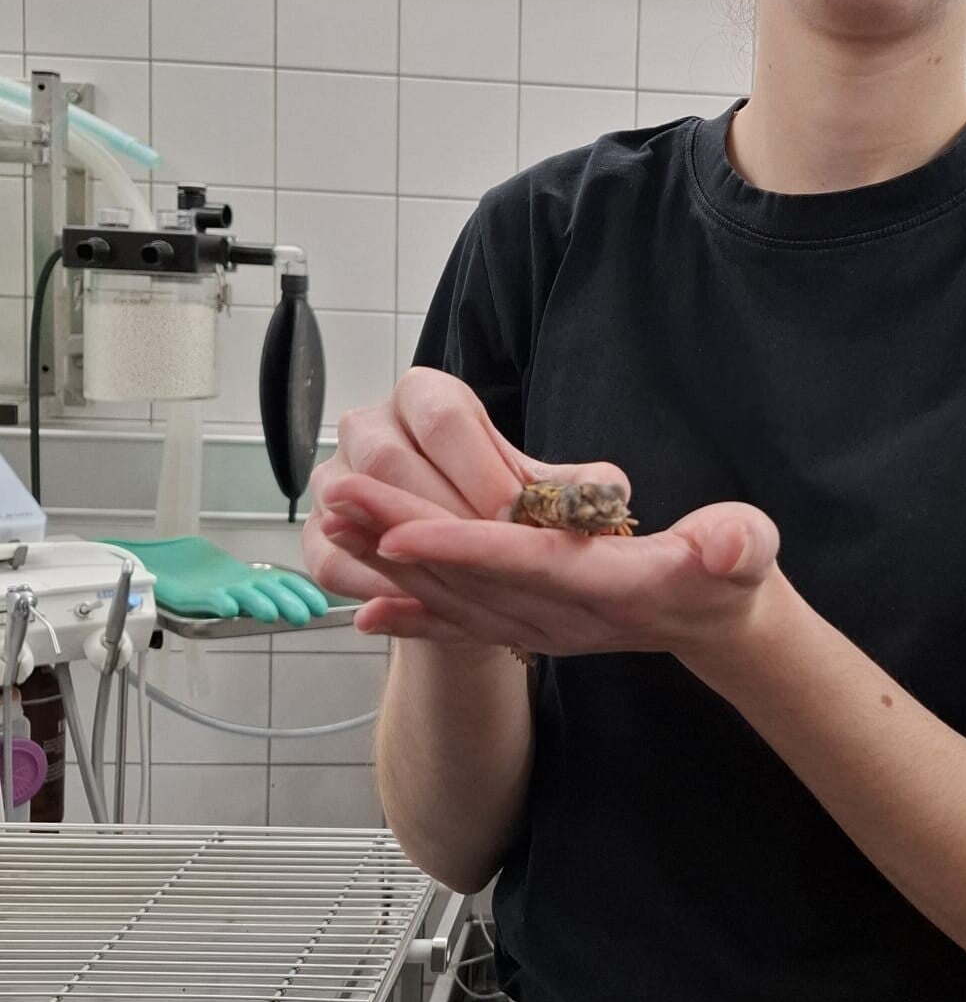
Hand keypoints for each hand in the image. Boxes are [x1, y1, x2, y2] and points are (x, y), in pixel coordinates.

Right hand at [303, 367, 625, 643]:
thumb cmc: (493, 502)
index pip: (441, 415)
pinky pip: (331, 558)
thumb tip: (613, 493)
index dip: (478, 465)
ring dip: (404, 542)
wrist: (453, 547)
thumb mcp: (537, 488)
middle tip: (486, 550)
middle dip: (443, 508)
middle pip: (391, 457)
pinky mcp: (317, 532)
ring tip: (451, 576)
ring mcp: (334, 477)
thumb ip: (575, 487)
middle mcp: (371, 426)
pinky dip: (369, 582)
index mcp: (425, 397)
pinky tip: (407, 605)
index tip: (513, 512)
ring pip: (355, 501)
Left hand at [304, 368, 782, 659]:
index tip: (401, 529)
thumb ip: (739, 545)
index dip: (461, 547)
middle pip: (468, 577)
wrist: (718, 623)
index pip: (523, 565)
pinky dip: (412, 616)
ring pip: (453, 598)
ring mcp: (542, 628)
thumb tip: (729, 547)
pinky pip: (461, 625)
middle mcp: (563, 616)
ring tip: (336, 522)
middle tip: (339, 496)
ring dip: (391, 565)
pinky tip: (364, 607)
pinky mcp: (531, 628)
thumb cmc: (732, 575)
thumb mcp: (749, 551)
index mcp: (609, 589)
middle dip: (398, 537)